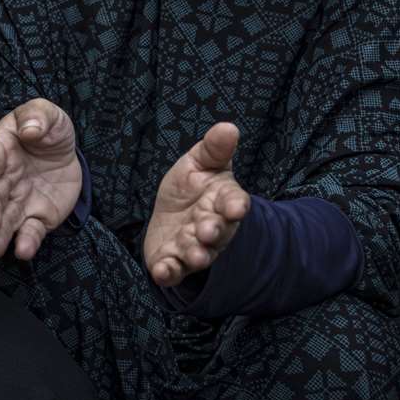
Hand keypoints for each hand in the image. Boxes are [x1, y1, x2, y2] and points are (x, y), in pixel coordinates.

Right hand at [0, 98, 82, 259]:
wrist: (67, 153)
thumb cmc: (48, 129)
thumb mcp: (47, 113)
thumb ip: (38, 115)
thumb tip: (30, 130)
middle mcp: (3, 179)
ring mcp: (18, 201)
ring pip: (4, 220)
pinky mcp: (35, 217)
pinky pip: (29, 231)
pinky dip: (26, 241)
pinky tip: (24, 251)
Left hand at [142, 123, 251, 286]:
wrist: (173, 215)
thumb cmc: (192, 187)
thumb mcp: (200, 163)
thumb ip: (213, 149)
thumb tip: (229, 127)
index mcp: (223, 201)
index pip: (234, 202)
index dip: (236, 205)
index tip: (236, 207)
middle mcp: (212, 227)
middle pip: (218, 231)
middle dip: (214, 231)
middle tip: (208, 230)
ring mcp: (194, 246)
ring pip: (199, 253)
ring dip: (196, 254)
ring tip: (193, 254)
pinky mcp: (174, 262)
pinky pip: (174, 270)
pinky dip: (169, 272)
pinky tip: (162, 272)